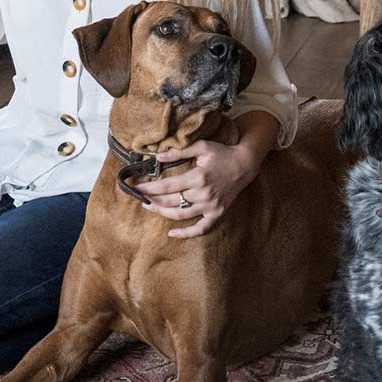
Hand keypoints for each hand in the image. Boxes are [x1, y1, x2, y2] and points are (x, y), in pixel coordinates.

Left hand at [136, 140, 262, 238]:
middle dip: (152, 200)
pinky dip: (186, 233)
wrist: (244, 164)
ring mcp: (211, 206)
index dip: (149, 188)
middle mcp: (203, 194)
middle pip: (171, 201)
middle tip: (139, 197)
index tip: (136, 188)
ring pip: (181, 215)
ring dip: (163, 213)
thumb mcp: (201, 147)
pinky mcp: (217, 213)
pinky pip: (201, 228)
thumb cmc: (222, 153)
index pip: (167, 186)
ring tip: (150, 207)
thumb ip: (179, 152)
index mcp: (198, 177)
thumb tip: (158, 156)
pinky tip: (172, 234)